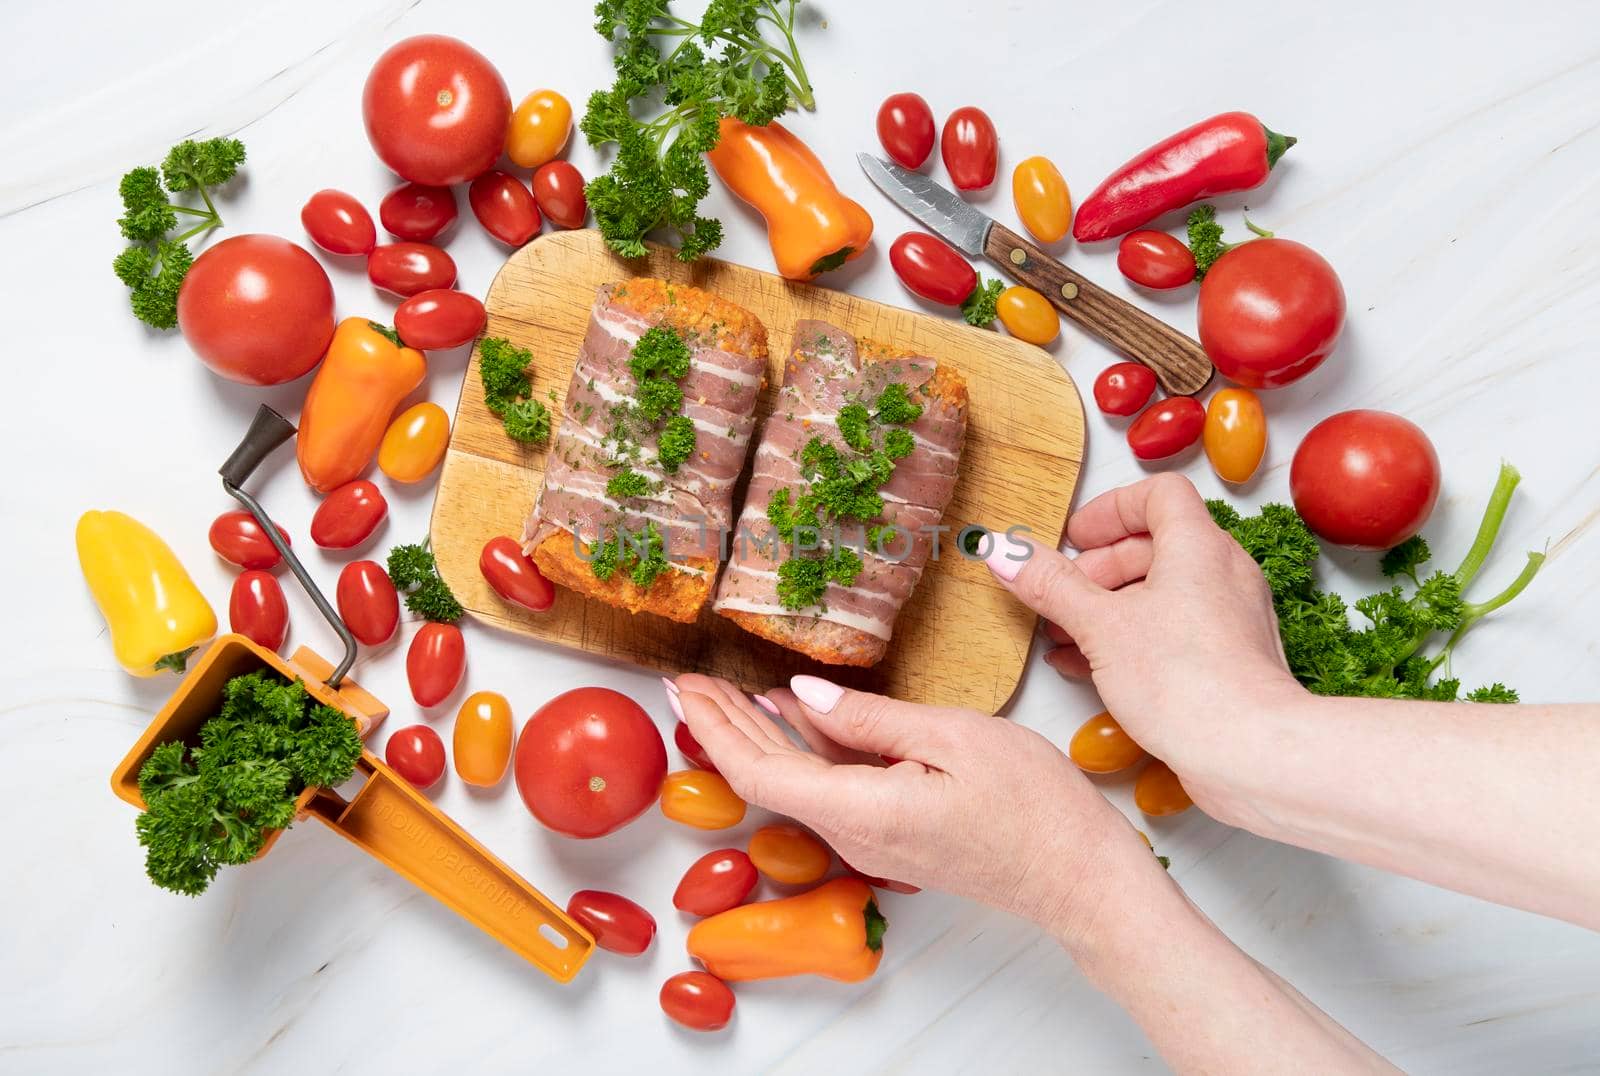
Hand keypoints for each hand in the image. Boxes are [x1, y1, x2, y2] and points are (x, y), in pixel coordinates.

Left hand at [667, 673, 1164, 944]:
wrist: (1078, 875)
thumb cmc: (1032, 807)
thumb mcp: (953, 738)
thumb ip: (870, 720)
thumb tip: (804, 696)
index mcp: (858, 809)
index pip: (759, 768)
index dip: (713, 726)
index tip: (682, 685)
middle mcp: (853, 832)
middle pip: (767, 776)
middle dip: (720, 726)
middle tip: (686, 679)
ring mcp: (872, 837)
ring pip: (796, 781)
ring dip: (758, 734)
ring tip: (726, 689)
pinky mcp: (893, 832)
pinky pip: (831, 787)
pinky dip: (803, 747)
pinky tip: (795, 714)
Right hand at [983, 473, 1303, 778]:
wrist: (1250, 753)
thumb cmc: (1190, 684)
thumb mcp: (1099, 626)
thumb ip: (1050, 585)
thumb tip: (1007, 552)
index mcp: (1199, 546)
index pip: (1158, 495)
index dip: (1110, 509)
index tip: (1075, 538)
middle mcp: (1224, 574)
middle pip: (1154, 545)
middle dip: (1097, 569)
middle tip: (1061, 594)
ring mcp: (1230, 618)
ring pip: (1161, 593)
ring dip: (1108, 608)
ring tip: (1065, 636)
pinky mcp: (1228, 659)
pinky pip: (1174, 631)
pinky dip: (1131, 637)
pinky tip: (1090, 668)